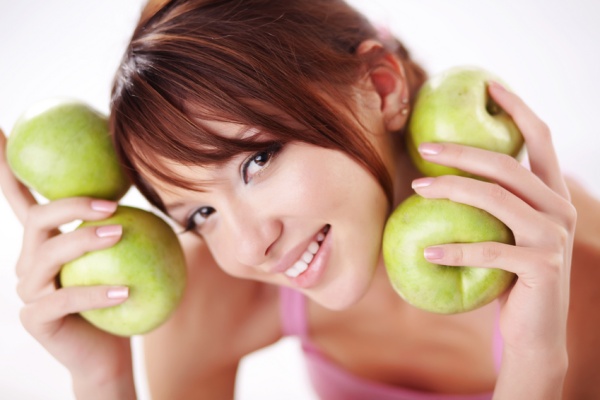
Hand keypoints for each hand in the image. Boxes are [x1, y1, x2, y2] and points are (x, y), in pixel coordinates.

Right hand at [0, 129, 135, 396]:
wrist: (109, 349)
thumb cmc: (118, 295)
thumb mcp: (122, 255)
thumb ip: (122, 223)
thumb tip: (149, 181)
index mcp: (44, 241)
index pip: (21, 196)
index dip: (6, 164)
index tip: (2, 127)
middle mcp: (30, 261)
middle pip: (37, 218)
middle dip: (70, 204)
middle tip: (112, 204)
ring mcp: (28, 290)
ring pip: (48, 255)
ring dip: (85, 240)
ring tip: (121, 234)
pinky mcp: (35, 317)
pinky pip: (65, 299)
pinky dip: (96, 292)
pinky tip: (125, 290)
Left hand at [410, 83, 573, 391]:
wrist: (536, 334)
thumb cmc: (511, 279)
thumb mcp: (506, 235)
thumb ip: (493, 205)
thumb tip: (440, 176)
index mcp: (553, 194)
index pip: (540, 139)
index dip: (517, 108)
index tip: (489, 85)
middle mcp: (560, 209)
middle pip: (507, 164)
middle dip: (462, 150)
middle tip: (423, 147)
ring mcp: (553, 238)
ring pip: (496, 199)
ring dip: (450, 191)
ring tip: (415, 190)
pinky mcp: (540, 267)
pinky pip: (487, 251)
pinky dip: (453, 250)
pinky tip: (426, 252)